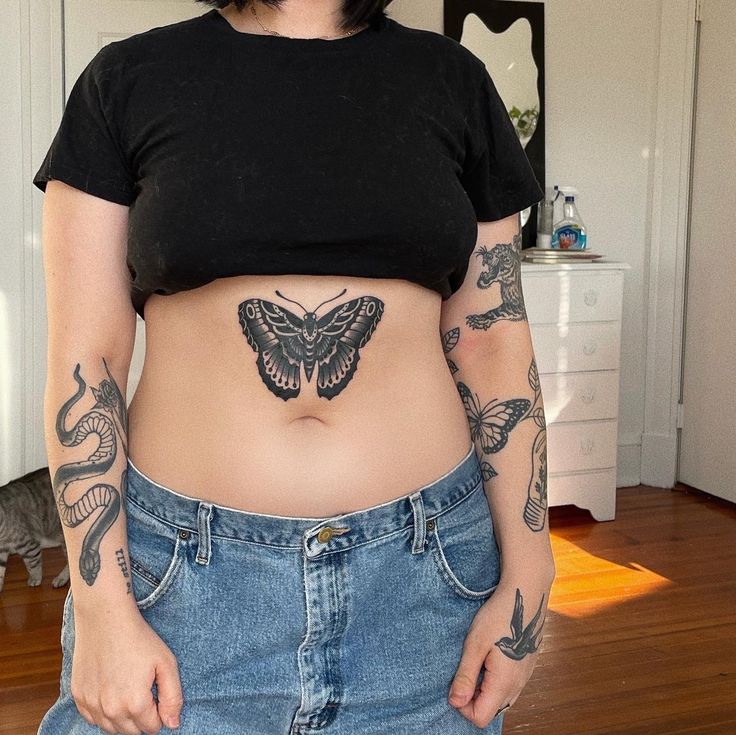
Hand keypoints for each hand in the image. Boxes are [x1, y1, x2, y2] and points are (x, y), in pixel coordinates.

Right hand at [71, 605, 182, 734]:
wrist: (106, 619)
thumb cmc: (139, 638)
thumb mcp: (166, 663)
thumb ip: (173, 697)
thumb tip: (173, 724)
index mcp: (135, 704)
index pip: (152, 728)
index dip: (159, 712)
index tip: (157, 691)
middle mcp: (110, 710)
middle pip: (132, 732)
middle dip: (142, 717)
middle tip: (144, 689)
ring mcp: (91, 705)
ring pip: (112, 728)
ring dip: (123, 717)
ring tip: (129, 688)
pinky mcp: (79, 696)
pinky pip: (93, 718)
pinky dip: (104, 712)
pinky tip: (112, 690)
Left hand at [448, 577, 550, 727]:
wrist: (526, 596)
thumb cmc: (499, 616)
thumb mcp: (475, 644)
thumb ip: (466, 675)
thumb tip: (454, 702)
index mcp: (503, 683)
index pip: (480, 717)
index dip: (463, 706)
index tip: (455, 682)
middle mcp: (517, 686)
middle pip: (490, 711)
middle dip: (472, 698)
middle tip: (464, 669)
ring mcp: (524, 678)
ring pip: (500, 700)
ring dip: (483, 690)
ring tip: (476, 662)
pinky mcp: (526, 669)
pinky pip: (508, 688)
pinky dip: (494, 682)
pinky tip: (489, 658)